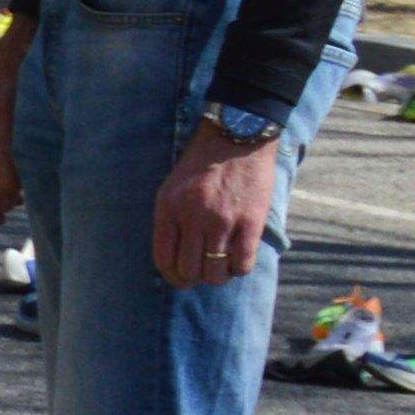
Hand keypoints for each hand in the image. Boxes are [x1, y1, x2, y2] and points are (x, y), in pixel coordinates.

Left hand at [152, 121, 284, 288]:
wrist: (236, 137)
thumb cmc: (203, 164)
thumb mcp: (173, 187)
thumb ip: (171, 219)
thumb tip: (174, 258)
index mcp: (168, 208)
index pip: (164, 259)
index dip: (173, 276)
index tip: (181, 278)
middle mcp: (192, 217)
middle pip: (189, 271)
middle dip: (195, 278)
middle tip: (204, 272)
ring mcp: (222, 221)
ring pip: (215, 273)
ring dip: (218, 276)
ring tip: (222, 266)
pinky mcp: (250, 222)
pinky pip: (242, 264)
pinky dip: (239, 269)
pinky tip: (238, 260)